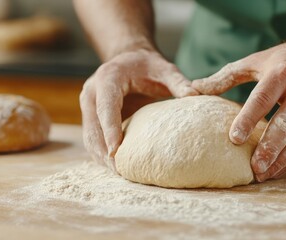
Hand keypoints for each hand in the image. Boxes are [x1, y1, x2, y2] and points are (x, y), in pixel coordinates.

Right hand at [80, 49, 197, 169]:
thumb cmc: (148, 65)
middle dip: (104, 150)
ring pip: (89, 137)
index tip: (115, 151)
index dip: (109, 128)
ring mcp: (90, 106)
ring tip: (119, 174)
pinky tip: (117, 167)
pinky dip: (102, 154)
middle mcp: (93, 92)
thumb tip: (195, 96)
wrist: (130, 60)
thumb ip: (179, 81)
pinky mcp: (92, 118)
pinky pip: (93, 139)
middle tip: (120, 171)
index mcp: (108, 78)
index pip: (105, 106)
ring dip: (101, 157)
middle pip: (93, 126)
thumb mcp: (165, 69)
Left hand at [192, 38, 285, 181]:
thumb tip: (195, 88)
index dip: (248, 119)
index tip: (234, 139)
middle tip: (254, 168)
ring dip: (282, 159)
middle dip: (269, 149)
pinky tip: (279, 168)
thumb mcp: (257, 60)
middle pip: (285, 124)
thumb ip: (227, 76)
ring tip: (264, 175)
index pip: (263, 99)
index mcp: (282, 73)